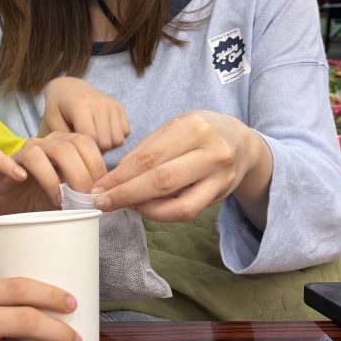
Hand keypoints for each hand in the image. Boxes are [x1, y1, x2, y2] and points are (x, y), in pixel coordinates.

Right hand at [0, 132, 106, 214]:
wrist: (16, 211)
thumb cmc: (46, 200)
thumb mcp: (71, 194)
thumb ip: (86, 189)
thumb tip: (105, 196)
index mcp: (64, 145)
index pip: (85, 142)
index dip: (95, 165)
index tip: (99, 191)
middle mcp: (43, 145)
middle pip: (64, 147)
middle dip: (78, 174)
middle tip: (82, 199)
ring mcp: (20, 154)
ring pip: (35, 152)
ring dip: (50, 178)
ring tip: (58, 200)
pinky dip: (10, 166)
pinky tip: (21, 178)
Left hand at [40, 77, 129, 151]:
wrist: (68, 87)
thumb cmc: (58, 107)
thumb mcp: (52, 122)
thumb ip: (65, 139)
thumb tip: (82, 155)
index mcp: (80, 106)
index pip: (92, 138)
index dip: (85, 150)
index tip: (77, 148)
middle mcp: (100, 103)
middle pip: (107, 142)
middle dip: (97, 149)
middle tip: (85, 145)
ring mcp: (111, 104)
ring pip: (118, 139)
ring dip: (108, 144)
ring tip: (94, 139)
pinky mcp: (119, 106)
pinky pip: (126, 132)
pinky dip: (115, 137)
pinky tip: (102, 132)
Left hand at [90, 110, 272, 228]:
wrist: (241, 143)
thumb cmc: (200, 133)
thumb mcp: (174, 128)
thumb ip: (147, 150)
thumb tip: (113, 178)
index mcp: (193, 127)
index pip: (148, 156)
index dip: (120, 175)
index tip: (98, 187)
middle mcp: (211, 151)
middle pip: (161, 179)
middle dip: (126, 194)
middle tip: (102, 202)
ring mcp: (219, 176)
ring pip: (177, 202)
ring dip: (144, 208)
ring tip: (123, 206)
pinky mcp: (222, 194)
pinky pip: (188, 211)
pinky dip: (162, 213)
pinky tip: (146, 208)